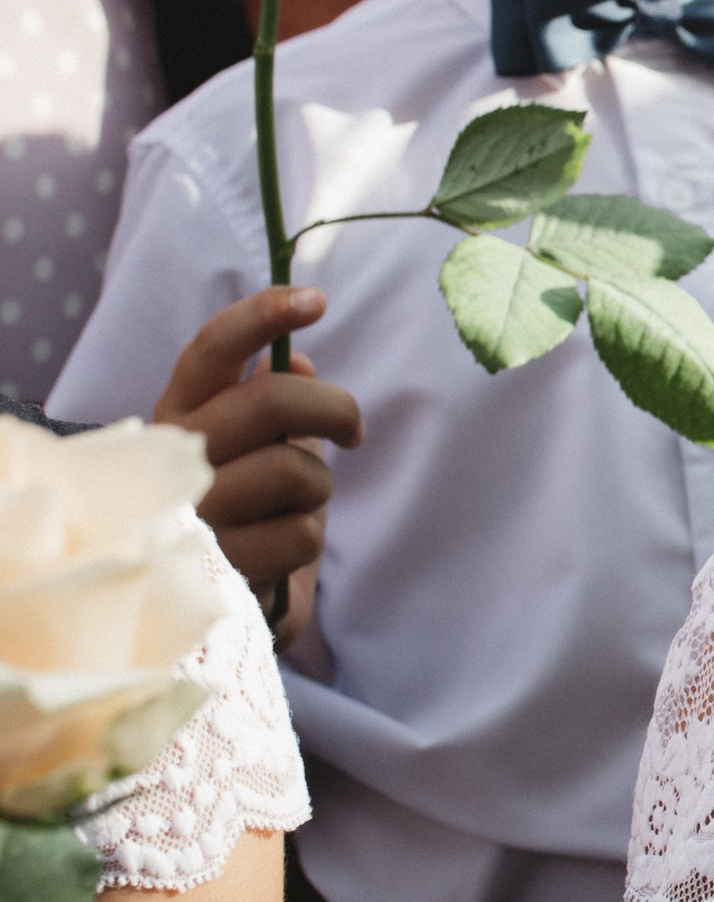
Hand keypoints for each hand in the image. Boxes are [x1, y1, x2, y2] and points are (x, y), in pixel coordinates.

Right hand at [153, 286, 360, 640]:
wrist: (220, 601)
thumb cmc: (245, 506)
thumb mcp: (255, 446)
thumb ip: (271, 398)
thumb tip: (300, 362)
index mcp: (178, 414)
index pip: (211, 349)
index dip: (262, 316)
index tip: (317, 301)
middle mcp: (173, 458)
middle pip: (271, 400)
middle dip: (334, 409)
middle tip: (353, 431)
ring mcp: (192, 514)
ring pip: (294, 469)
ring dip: (318, 489)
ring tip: (296, 507)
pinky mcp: (219, 568)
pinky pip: (302, 534)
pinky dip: (307, 540)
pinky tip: (279, 550)